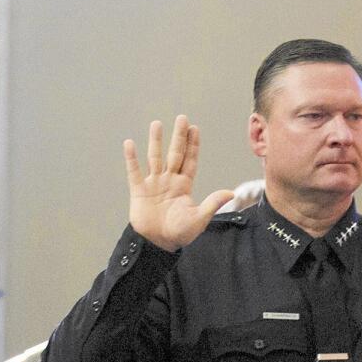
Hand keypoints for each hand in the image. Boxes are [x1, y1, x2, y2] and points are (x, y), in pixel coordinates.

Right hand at [124, 116, 234, 250]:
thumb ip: (212, 203)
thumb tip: (231, 193)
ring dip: (156, 141)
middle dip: (179, 137)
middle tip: (182, 118)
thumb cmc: (181, 232)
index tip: (195, 129)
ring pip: (155, 157)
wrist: (159, 243)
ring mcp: (154, 183)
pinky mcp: (139, 190)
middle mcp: (169, 180)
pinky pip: (134, 171)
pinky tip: (130, 144)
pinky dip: (132, 158)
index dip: (192, 145)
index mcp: (184, 185)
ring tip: (157, 124)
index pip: (190, 160)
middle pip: (175, 154)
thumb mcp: (199, 218)